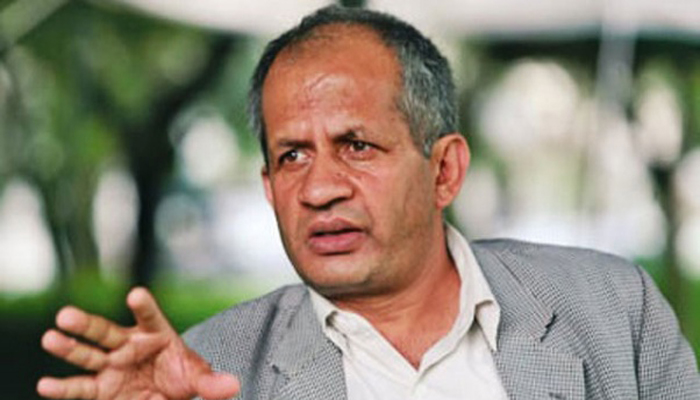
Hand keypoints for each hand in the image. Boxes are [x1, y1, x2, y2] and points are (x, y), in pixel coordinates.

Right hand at [38, 287, 239, 399]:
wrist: (168, 393)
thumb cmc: (181, 376)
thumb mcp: (198, 377)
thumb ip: (211, 381)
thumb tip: (233, 384)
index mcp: (156, 334)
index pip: (150, 317)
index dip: (144, 306)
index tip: (136, 295)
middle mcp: (128, 346)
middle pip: (106, 332)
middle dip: (86, 324)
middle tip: (66, 315)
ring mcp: (112, 365)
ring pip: (87, 354)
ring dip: (68, 347)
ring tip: (50, 338)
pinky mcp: (101, 388)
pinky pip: (80, 388)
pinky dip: (63, 388)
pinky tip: (45, 385)